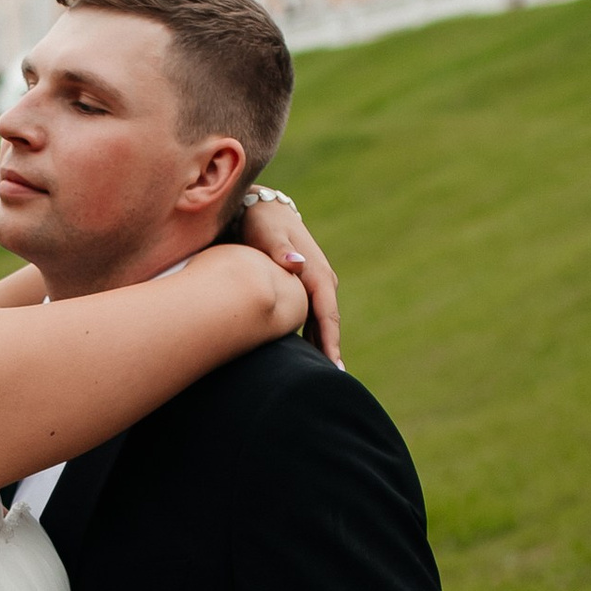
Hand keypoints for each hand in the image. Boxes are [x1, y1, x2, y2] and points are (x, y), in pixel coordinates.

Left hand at [237, 193, 341, 365]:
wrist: (257, 207)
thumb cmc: (259, 219)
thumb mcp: (266, 230)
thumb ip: (278, 248)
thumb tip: (297, 264)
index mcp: (317, 272)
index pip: (327, 315)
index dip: (330, 342)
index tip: (333, 367)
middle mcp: (321, 280)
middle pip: (327, 324)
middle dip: (329, 351)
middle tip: (332, 383)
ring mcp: (313, 284)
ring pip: (320, 322)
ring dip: (321, 345)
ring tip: (320, 375)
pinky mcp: (302, 287)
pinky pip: (310, 316)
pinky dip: (310, 334)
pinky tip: (304, 354)